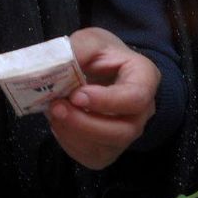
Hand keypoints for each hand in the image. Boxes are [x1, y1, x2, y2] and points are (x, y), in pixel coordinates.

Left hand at [44, 27, 159, 169]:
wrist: (101, 73)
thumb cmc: (101, 55)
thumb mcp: (92, 41)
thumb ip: (79, 48)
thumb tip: (58, 63)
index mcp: (144, 79)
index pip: (135, 98)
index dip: (105, 101)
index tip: (76, 95)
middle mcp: (142, 113)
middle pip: (123, 131)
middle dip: (85, 123)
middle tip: (56, 107)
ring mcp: (126, 135)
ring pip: (105, 148)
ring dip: (73, 133)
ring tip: (53, 112)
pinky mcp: (107, 150)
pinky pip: (90, 156)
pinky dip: (69, 143)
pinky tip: (59, 123)